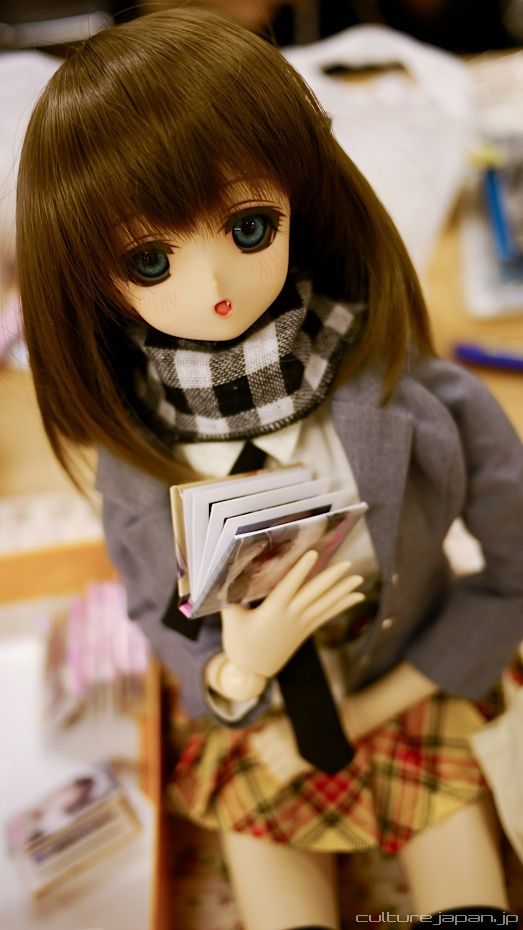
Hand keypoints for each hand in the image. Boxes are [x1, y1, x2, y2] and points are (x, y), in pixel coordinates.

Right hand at [221, 549, 363, 677]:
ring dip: (342, 591)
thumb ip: (231, 596)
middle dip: (331, 578)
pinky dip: (342, 605)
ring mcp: (301, 624)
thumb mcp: (231, 618)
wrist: (251, 672)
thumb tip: (226, 574)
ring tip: (358, 579)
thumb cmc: (239, 643)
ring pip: (325, 604)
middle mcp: (291, 616)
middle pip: (314, 594)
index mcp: (273, 610)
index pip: (289, 586)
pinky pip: (327, 615)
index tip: (313, 554)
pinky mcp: (305, 631)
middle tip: (348, 564)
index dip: (301, 570)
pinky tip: (356, 597)